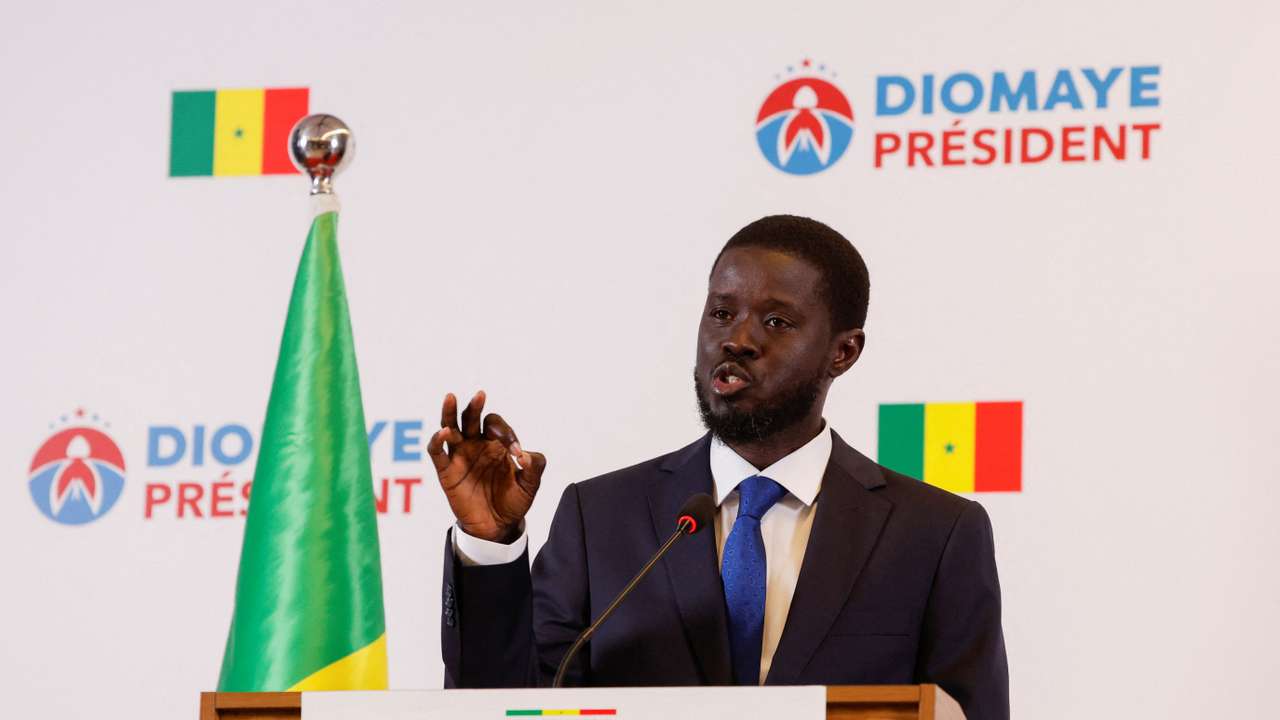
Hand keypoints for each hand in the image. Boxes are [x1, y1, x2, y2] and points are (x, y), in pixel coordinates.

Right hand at [427, 391, 545, 543]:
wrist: (497, 527)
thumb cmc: (513, 502)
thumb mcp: (530, 485)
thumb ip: (535, 467)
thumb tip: (525, 455)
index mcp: (496, 444)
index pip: (497, 426)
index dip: (507, 434)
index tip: (516, 453)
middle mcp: (476, 445)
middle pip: (471, 418)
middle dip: (475, 407)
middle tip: (480, 395)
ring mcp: (460, 456)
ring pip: (450, 427)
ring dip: (450, 412)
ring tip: (451, 398)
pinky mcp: (446, 471)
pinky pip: (437, 452)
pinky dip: (438, 440)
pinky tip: (445, 432)